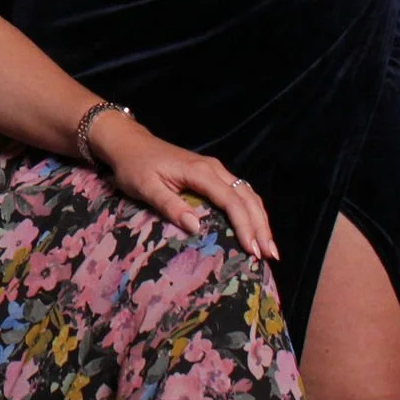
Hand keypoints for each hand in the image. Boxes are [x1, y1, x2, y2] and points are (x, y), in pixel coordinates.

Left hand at [89, 114, 279, 260]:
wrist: (130, 143)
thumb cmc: (135, 166)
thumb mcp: (146, 187)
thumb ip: (170, 206)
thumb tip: (196, 227)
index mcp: (200, 172)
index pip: (231, 201)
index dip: (245, 226)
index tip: (253, 250)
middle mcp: (214, 168)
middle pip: (247, 198)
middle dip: (260, 227)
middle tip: (270, 255)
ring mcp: (215, 170)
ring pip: (247, 194)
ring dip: (260, 220)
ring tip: (268, 247)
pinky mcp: (212, 174)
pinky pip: (239, 192)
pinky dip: (251, 211)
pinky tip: (255, 228)